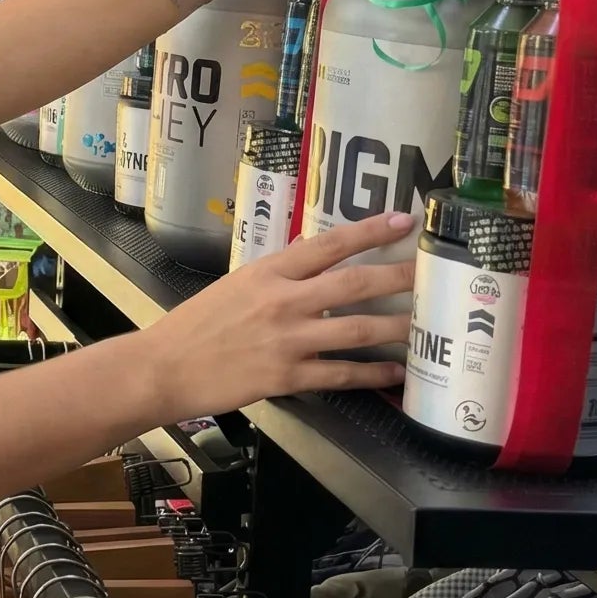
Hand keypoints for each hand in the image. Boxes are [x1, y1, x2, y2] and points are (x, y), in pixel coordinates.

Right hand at [136, 211, 413, 420]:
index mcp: (267, 271)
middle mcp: (283, 301)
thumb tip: (314, 253)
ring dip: (397, 327)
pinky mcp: (287, 377)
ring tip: (427, 326)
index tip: (403, 220)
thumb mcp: (234, 284)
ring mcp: (288, 340)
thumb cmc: (195, 324)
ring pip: (357, 330)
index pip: (328, 244)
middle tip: (432, 272)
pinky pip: (341, 374)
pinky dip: (372, 373)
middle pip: (354, 283)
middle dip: (399, 277)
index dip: (369, 231)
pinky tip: (394, 372)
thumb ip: (277, 272)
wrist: (165, 367)